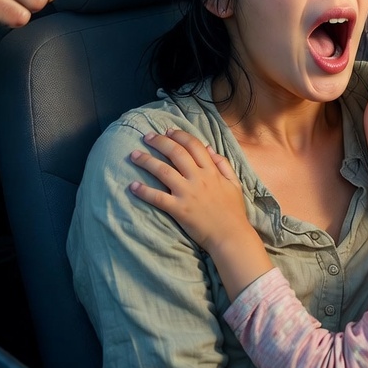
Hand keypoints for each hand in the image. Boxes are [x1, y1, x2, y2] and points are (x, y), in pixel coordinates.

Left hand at [129, 127, 269, 293]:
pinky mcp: (179, 209)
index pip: (194, 145)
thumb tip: (208, 148)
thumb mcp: (234, 183)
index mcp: (211, 171)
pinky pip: (158, 197)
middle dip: (159, 142)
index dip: (179, 136)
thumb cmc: (234, 211)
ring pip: (163, 171)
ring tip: (134, 155)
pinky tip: (132, 186)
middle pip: (176, 153)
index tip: (167, 131)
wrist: (231, 236)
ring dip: (146, 161)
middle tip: (146, 137)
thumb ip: (223, 164)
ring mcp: (188, 193)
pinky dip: (144, 191)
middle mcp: (198, 178)